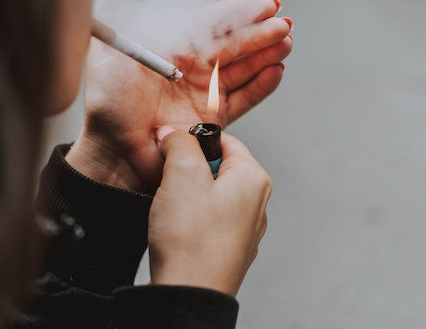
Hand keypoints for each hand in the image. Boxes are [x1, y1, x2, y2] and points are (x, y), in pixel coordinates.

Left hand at [66, 0, 292, 190]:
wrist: (113, 148)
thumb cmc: (107, 99)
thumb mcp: (112, 45)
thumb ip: (124, 5)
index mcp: (171, 45)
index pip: (212, 22)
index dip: (239, 12)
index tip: (266, 4)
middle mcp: (190, 66)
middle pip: (232, 44)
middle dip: (260, 32)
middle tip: (284, 24)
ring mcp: (202, 92)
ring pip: (242, 69)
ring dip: (265, 55)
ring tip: (286, 43)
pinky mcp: (212, 119)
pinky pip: (243, 99)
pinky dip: (261, 86)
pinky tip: (276, 70)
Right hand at [148, 128, 271, 295]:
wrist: (189, 294)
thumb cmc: (191, 239)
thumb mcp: (182, 173)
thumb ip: (180, 141)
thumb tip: (174, 132)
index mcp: (253, 179)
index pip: (223, 139)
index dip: (192, 139)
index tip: (171, 149)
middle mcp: (256, 203)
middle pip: (216, 166)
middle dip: (187, 169)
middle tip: (169, 181)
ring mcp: (244, 229)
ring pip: (209, 193)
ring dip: (185, 194)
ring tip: (171, 208)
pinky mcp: (228, 248)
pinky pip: (206, 219)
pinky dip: (189, 218)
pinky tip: (176, 229)